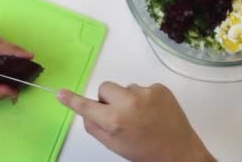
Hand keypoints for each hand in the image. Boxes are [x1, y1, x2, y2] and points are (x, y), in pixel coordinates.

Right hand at [57, 82, 213, 161]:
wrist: (180, 154)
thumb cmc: (145, 153)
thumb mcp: (114, 146)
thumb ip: (96, 128)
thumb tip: (87, 112)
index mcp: (114, 120)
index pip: (86, 106)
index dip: (72, 100)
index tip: (60, 93)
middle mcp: (128, 102)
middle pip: (105, 88)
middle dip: (108, 99)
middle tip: (120, 115)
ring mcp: (146, 93)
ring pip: (125, 88)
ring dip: (128, 99)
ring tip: (142, 117)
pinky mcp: (160, 88)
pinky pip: (143, 88)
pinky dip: (145, 98)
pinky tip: (154, 112)